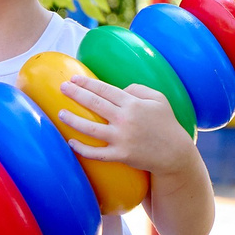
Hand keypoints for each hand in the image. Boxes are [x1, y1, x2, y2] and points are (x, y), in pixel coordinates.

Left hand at [55, 74, 198, 173]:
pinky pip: (96, 153)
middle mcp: (125, 119)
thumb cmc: (165, 123)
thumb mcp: (158, 99)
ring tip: (60, 113)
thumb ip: (138, 89)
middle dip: (76, 94)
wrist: (174, 152)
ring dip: (73, 120)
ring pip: (90, 128)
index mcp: (133, 104)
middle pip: (94, 104)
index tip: (73, 79)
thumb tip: (119, 88)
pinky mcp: (120, 155)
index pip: (105, 90)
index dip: (87, 83)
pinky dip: (82, 149)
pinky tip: (71, 142)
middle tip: (62, 87)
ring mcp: (122, 138)